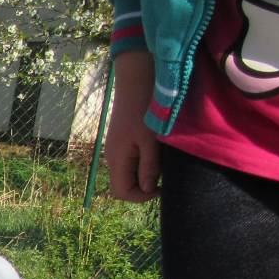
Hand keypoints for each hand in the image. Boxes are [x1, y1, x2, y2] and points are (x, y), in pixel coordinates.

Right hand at [105, 50, 160, 201]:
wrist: (135, 81)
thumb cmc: (143, 110)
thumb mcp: (150, 141)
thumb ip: (149, 167)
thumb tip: (148, 190)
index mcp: (117, 159)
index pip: (122, 192)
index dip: (140, 197)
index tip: (161, 188)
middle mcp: (113, 157)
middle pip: (124, 184)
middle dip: (144, 186)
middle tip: (165, 175)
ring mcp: (117, 148)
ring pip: (129, 172)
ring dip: (145, 173)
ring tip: (163, 161)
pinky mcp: (122, 140)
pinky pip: (131, 160)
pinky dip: (144, 162)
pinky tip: (156, 150)